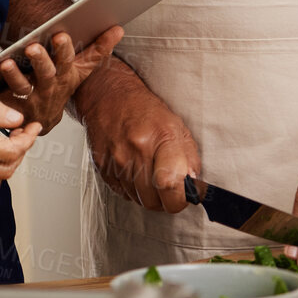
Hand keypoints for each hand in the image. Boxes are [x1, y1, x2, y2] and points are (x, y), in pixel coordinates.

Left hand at [0, 26, 122, 132]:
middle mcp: (50, 88)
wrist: (43, 121)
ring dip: (15, 76)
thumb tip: (118, 28)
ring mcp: (31, 99)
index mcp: (66, 75)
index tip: (59, 35)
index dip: (65, 50)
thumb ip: (99, 48)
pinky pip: (4, 99)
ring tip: (6, 63)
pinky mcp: (13, 106)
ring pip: (24, 87)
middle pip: (47, 74)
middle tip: (32, 47)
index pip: (69, 61)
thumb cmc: (61, 86)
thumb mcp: (81, 69)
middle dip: (41, 60)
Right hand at [78, 78, 200, 212]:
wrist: (108, 96)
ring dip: (148, 194)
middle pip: (154, 201)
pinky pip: (122, 194)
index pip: (171, 186)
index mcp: (162, 137)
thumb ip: (190, 159)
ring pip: (138, 200)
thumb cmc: (145, 110)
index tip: (184, 194)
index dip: (181, 198)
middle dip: (164, 200)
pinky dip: (131, 189)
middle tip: (168, 186)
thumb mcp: (177, 126)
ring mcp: (117, 160)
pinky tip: (134, 170)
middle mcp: (137, 150)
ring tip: (149, 172)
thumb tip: (195, 188)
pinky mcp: (102, 167)